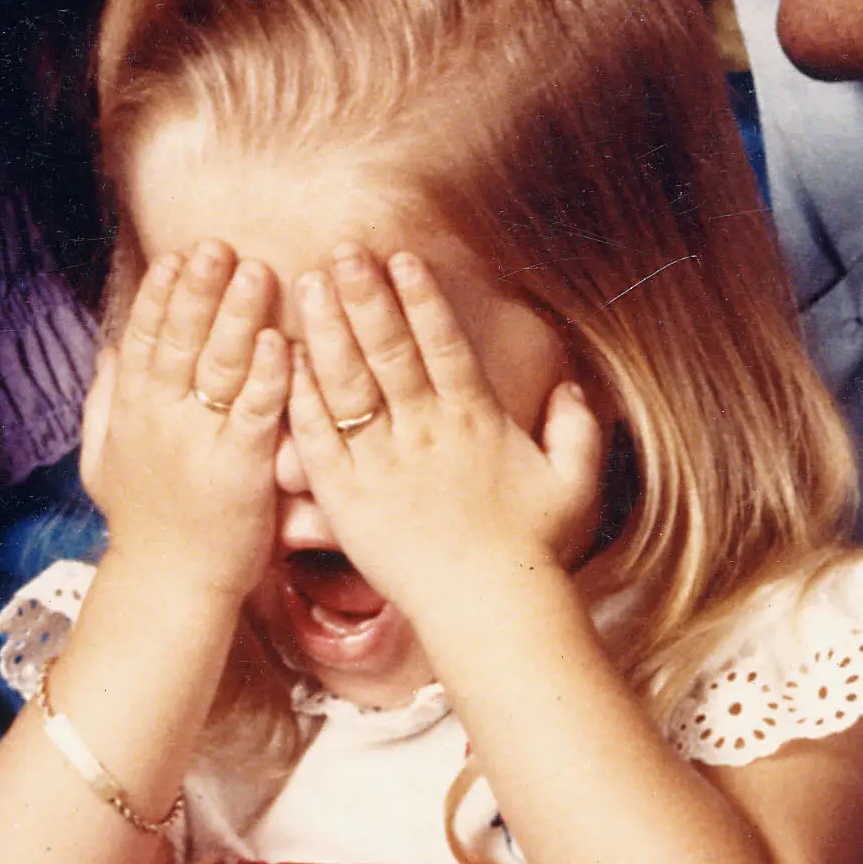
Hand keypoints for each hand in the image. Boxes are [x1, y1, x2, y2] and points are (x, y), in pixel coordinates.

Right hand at [79, 240, 288, 599]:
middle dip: (198, 289)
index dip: (158, 295)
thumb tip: (109, 349)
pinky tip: (282, 342)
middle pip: (179, 340)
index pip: (142, 339)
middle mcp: (161, 421)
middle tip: (218, 246)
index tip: (176, 256)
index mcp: (131, 412)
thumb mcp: (104, 458)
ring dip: (237, 316)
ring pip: (219, 366)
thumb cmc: (144, 520)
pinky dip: (268, 375)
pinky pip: (256, 412)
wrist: (169, 586)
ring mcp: (200, 443)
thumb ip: (105, 402)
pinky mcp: (242, 470)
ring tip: (257, 272)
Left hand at [286, 246, 600, 623]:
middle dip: (365, 297)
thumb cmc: (532, 549)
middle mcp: (426, 433)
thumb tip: (573, 384)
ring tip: (309, 285)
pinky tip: (285, 360)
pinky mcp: (348, 498)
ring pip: (349, 386)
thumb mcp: (572, 483)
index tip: (402, 257)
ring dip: (328, 331)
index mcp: (475, 420)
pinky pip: (318, 441)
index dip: (422, 300)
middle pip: (389, 352)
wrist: (489, 612)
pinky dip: (301, 399)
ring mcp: (383, 464)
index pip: (444, 345)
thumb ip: (577, 429)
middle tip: (342, 251)